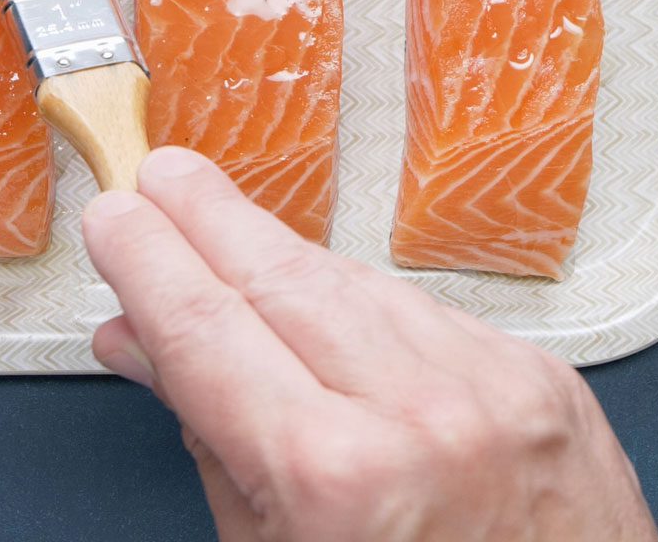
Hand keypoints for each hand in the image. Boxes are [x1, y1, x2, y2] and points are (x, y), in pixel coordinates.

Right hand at [81, 147, 657, 541]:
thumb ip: (210, 443)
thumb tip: (141, 344)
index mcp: (335, 479)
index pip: (206, 328)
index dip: (148, 262)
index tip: (115, 218)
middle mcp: (420, 416)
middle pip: (280, 277)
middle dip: (209, 218)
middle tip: (162, 179)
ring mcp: (493, 388)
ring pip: (355, 282)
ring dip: (281, 252)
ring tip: (225, 231)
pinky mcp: (543, 380)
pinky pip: (426, 312)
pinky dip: (364, 301)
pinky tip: (325, 298)